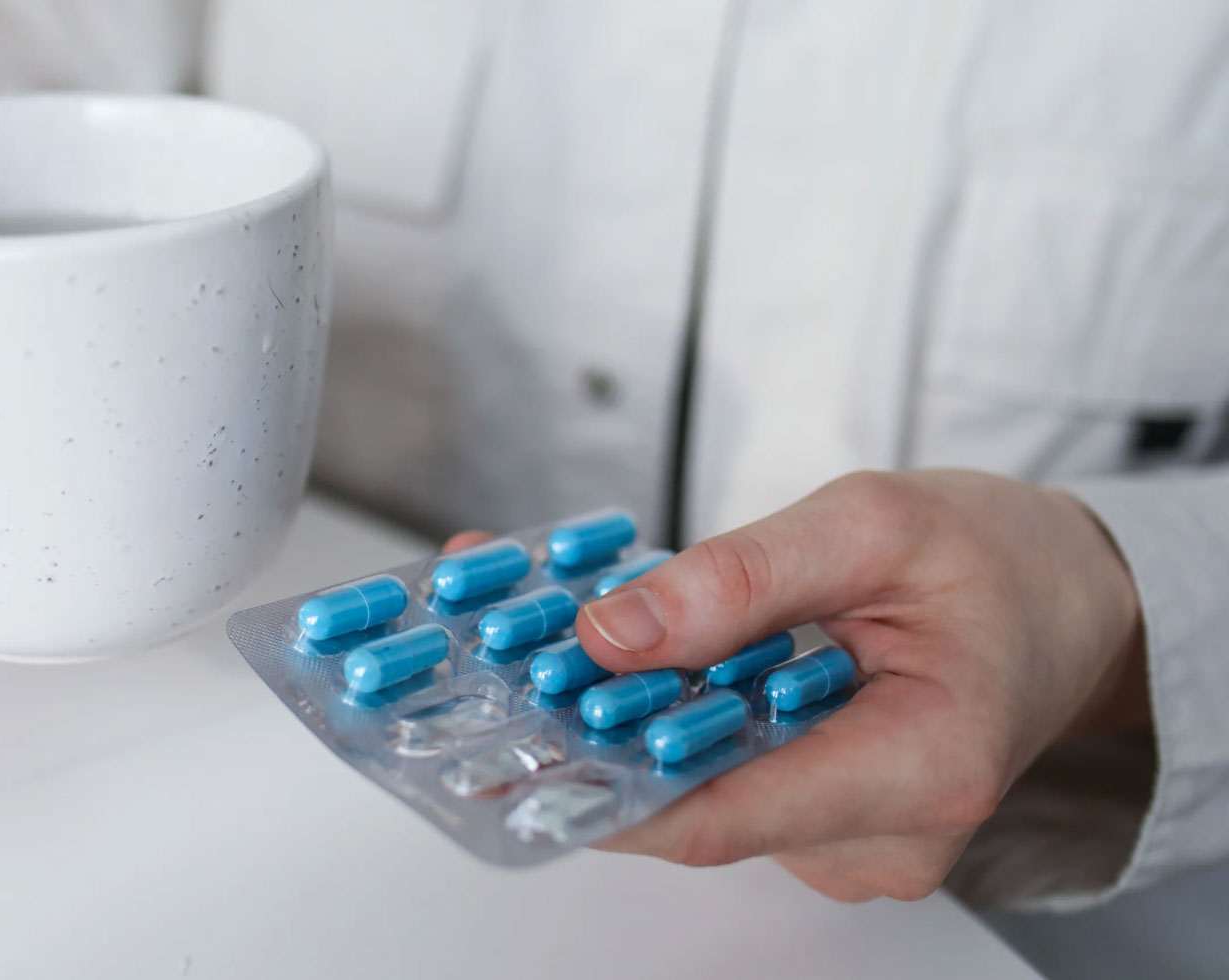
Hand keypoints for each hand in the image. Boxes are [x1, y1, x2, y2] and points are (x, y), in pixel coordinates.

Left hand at [567, 470, 1146, 899]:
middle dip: (594, 733)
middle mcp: (884, 836)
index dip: (603, 786)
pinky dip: (672, 720)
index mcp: (922, 767)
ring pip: (702, 792)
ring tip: (551, 642)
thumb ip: (744, 578)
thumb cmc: (999, 559)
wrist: (1065, 600)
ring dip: (628, 720)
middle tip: (497, 666)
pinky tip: (629, 661)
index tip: (509, 750)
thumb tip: (614, 633)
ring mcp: (852, 840)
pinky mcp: (826, 821)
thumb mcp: (875, 523)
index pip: (725, 815)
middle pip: (699, 805)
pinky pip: (726, 779)